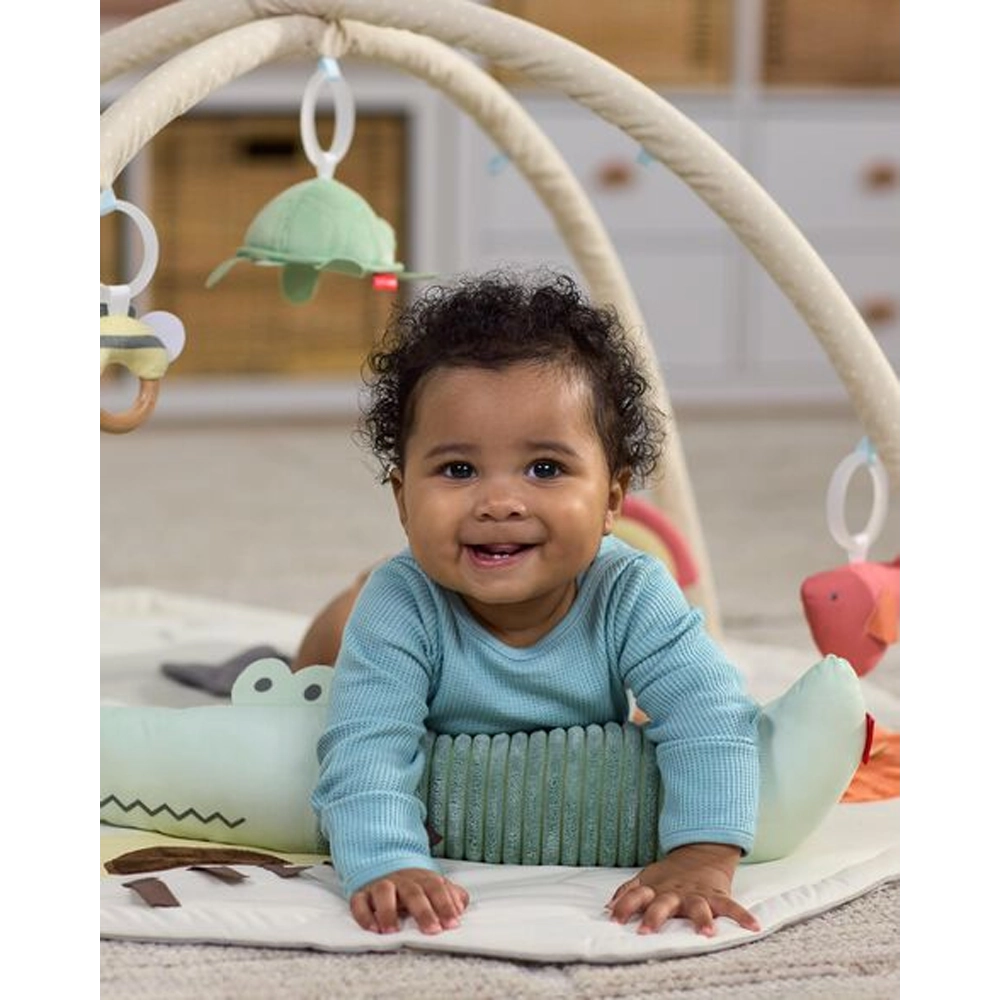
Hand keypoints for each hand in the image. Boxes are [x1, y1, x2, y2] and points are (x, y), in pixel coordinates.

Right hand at [350, 868, 469, 934]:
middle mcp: (401, 880)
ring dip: (388, 911)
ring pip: (384, 892)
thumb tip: (460, 907)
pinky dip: (364, 915)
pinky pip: (359, 902)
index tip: (452, 923)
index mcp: (422, 878)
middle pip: (413, 892)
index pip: (436, 887)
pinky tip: (373, 929)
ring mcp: (380, 885)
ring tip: (393, 931)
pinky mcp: (361, 893)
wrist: (385, 865)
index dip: (445, 904)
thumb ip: (451, 895)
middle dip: (424, 911)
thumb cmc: (414, 885)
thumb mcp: (434, 886)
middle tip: (432, 930)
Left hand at [606, 843, 759, 935]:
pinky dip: (743, 916)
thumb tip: (607, 909)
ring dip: (701, 919)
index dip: (624, 906)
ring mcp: (696, 894)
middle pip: (662, 903)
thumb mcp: (646, 878)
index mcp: (656, 889)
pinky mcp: (717, 895)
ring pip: (697, 906)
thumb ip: (628, 893)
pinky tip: (753, 926)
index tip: (614, 920)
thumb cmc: (669, 874)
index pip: (635, 895)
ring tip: (706, 933)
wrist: (700, 852)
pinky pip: (731, 906)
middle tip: (646, 931)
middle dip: (654, 917)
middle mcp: (674, 893)